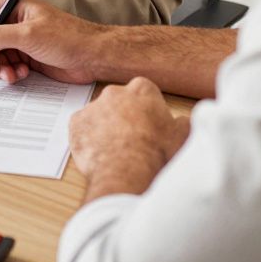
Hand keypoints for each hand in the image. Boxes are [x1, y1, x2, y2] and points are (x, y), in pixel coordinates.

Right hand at [0, 0, 106, 84]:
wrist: (93, 57)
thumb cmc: (68, 37)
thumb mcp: (29, 35)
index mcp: (12, 5)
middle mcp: (12, 20)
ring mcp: (18, 39)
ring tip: (8, 75)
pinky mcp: (25, 55)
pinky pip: (6, 64)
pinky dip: (9, 72)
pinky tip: (21, 74)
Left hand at [69, 77, 189, 199]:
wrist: (127, 171)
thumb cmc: (156, 153)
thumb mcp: (182, 136)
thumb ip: (183, 123)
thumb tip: (184, 122)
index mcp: (142, 90)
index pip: (144, 92)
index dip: (147, 110)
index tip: (149, 124)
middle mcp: (115, 93)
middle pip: (119, 101)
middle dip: (125, 116)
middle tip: (133, 138)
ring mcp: (93, 106)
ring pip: (100, 115)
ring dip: (106, 127)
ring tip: (117, 150)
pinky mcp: (76, 122)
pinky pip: (82, 128)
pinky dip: (88, 138)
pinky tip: (100, 152)